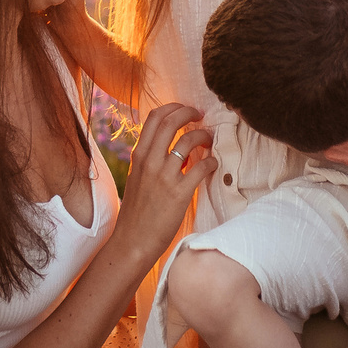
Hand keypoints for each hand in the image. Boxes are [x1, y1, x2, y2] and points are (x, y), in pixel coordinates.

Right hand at [115, 101, 215, 257]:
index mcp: (139, 155)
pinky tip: (214, 166)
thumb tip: (173, 147)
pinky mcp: (179, 192)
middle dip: (190, 113)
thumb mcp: (137, 177)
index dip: (174, 108)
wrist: (133, 240)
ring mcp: (164, 175)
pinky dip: (212, 162)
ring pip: (189, 140)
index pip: (155, 117)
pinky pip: (202, 167)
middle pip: (172, 120)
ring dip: (204, 136)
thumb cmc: (137, 211)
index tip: (186, 110)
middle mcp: (150, 161)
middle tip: (201, 117)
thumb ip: (151, 159)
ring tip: (210, 141)